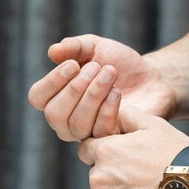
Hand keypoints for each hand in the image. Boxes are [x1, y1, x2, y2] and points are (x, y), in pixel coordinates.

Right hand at [28, 34, 179, 140]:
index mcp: (58, 96)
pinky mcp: (109, 141)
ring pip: (77, 124)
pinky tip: (118, 92)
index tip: (73, 64)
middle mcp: (67, 119)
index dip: (52, 81)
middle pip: (54, 114)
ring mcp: (87, 133)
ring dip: (94, 94)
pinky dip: (108, 108)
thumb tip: (52, 51)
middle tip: (97, 67)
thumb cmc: (119, 62)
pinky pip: (99, 132)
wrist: (151, 76)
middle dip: (75, 88)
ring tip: (111, 73)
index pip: (37, 97)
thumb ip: (74, 47)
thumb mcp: (96, 47)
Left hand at [77, 103, 188, 188]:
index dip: (104, 149)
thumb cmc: (175, 152)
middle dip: (115, 174)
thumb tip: (118, 116)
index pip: (87, 150)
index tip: (121, 154)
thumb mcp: (154, 124)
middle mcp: (99, 181)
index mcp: (105, 153)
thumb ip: (129, 116)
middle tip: (142, 173)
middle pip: (99, 176)